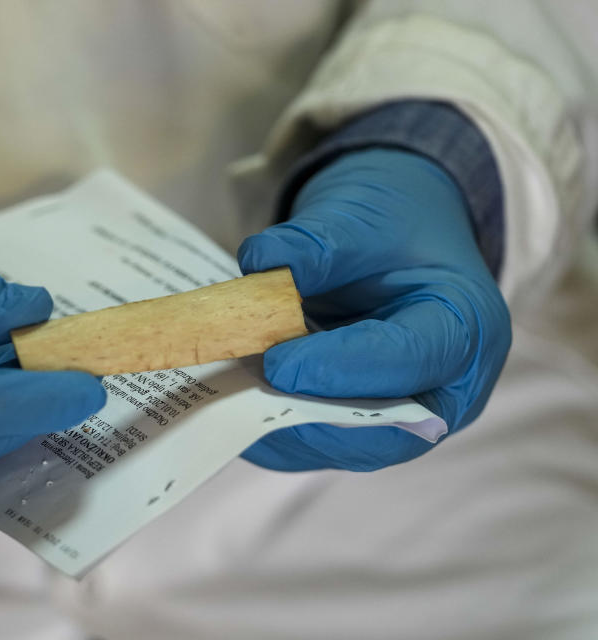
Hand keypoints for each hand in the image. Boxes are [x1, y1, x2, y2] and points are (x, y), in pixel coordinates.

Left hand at [238, 148, 510, 470]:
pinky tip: (223, 398)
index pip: (410, 360)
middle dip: (301, 414)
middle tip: (235, 392)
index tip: (277, 363)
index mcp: (466, 328)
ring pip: (338, 445)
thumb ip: (317, 243)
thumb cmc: (394, 225)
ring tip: (221, 395)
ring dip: (274, 426)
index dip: (341, 367)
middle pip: (377, 429)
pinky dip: (266, 424)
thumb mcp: (364, 215)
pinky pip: (313, 440)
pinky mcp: (359, 426)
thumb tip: (258, 264)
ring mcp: (401, 416)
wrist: (398, 239)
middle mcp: (444, 389)